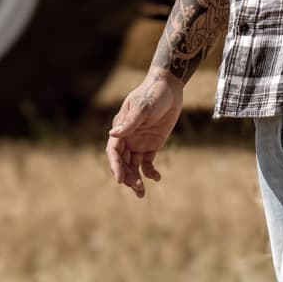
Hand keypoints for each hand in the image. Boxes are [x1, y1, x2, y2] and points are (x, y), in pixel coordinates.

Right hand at [106, 69, 183, 198]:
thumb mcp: (143, 107)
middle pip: (123, 162)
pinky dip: (150, 172)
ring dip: (136, 179)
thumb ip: (130, 122)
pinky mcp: (152, 144)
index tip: (120, 179)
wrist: (169, 88)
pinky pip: (147, 162)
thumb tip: (113, 135)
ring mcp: (139, 142)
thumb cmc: (153, 94)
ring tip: (142, 193)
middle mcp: (128, 137)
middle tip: (136, 187)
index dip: (115, 166)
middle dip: (127, 176)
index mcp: (121, 128)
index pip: (114, 151)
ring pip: (134, 166)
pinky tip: (156, 178)